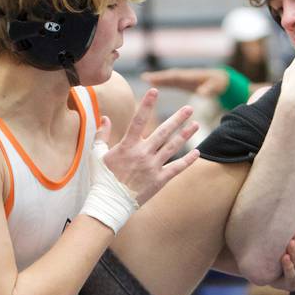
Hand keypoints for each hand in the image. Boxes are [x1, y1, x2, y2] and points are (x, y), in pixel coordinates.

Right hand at [100, 89, 199, 203]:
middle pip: (164, 131)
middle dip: (178, 118)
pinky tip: (197, 152)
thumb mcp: (97, 155)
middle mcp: (143, 153)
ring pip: (173, 147)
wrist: (109, 203)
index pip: (139, 120)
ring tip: (196, 124)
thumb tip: (105, 118)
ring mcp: (153, 167)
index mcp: (128, 145)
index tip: (154, 91)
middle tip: (189, 107)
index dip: (146, 104)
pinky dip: (188, 161)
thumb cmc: (101, 179)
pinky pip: (177, 168)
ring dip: (185, 135)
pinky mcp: (159, 180)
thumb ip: (102, 135)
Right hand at [140, 68, 230, 97]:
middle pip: (169, 76)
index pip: (176, 77)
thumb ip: (209, 89)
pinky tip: (153, 83)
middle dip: (158, 76)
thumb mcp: (215, 86)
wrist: (222, 79)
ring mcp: (183, 79)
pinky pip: (170, 81)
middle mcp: (185, 76)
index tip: (155, 78)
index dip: (165, 77)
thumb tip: (202, 92)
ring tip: (144, 78)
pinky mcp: (183, 82)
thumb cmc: (219, 83)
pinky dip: (162, 81)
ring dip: (158, 78)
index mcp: (191, 77)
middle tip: (144, 77)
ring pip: (168, 78)